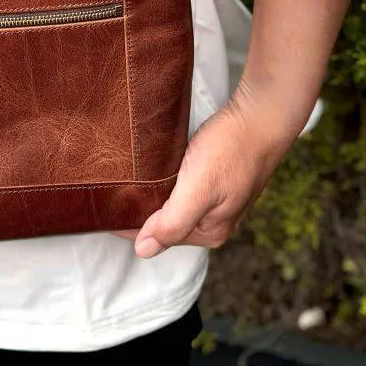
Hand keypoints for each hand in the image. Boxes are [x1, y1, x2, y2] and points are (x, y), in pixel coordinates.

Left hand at [126, 87, 295, 257]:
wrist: (261, 114)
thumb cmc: (232, 150)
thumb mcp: (198, 190)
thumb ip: (172, 223)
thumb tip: (143, 251)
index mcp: (209, 232)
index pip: (156, 236)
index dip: (129, 222)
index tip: (104, 206)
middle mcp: (212, 220)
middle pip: (164, 220)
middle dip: (140, 207)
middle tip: (112, 187)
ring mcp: (216, 198)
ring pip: (172, 201)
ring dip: (151, 191)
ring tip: (127, 177)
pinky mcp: (215, 177)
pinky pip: (181, 185)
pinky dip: (165, 178)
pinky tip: (153, 166)